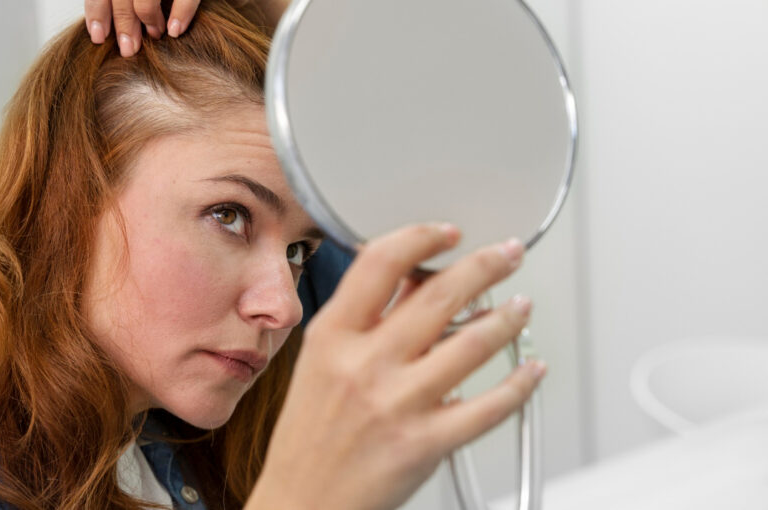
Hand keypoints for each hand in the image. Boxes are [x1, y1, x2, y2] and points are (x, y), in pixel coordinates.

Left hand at [84, 0, 289, 56]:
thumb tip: (108, 27)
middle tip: (127, 49)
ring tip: (155, 37)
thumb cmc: (176, 1)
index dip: (98, 9)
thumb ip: (131, 1)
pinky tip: (175, 31)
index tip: (98, 36)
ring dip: (146, 18)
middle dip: (123, 22)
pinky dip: (179, 12)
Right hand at [247, 224, 545, 509]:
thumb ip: (363, 322)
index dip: (422, 237)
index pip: (380, 263)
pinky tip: (529, 369)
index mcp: (332, 337)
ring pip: (473, 343)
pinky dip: (520, 383)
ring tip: (520, 306)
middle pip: (439, 294)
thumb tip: (412, 281)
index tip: (447, 232)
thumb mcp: (319, 364)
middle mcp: (365, 364)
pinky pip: (489, 406)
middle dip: (486, 265)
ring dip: (508, 317)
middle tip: (507, 254)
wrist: (304, 502)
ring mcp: (398, 403)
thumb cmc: (310, 438)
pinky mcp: (426, 442)